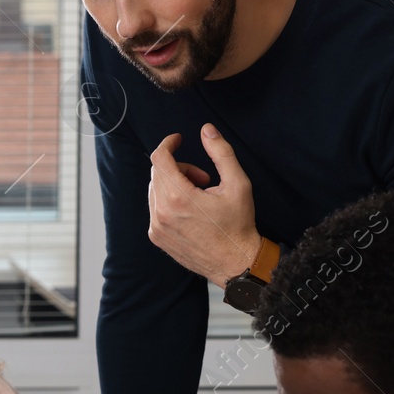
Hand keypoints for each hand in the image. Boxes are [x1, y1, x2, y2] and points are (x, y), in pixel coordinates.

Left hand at [147, 125, 259, 286]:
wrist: (235, 263)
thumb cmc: (238, 225)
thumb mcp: (238, 184)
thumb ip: (221, 153)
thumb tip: (206, 130)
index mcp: (178, 197)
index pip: (159, 158)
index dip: (168, 143)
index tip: (178, 140)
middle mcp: (161, 213)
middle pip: (158, 173)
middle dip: (179, 168)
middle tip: (203, 179)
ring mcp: (156, 227)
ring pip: (155, 190)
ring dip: (174, 184)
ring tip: (200, 196)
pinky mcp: (157, 238)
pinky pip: (155, 208)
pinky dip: (169, 201)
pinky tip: (191, 212)